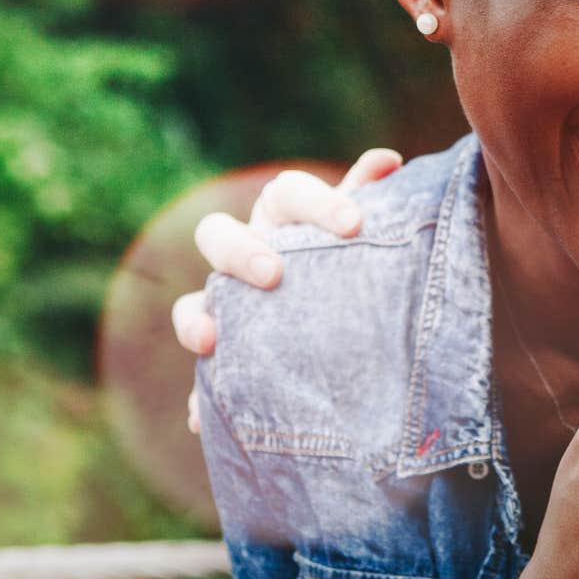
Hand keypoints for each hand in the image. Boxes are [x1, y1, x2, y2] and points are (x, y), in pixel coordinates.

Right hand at [176, 149, 402, 431]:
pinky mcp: (224, 357)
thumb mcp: (364, 236)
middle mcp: (245, 253)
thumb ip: (369, 197)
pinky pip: (200, 378)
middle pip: (217, 234)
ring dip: (194, 319)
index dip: (317, 202)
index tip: (354, 225)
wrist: (348, 327)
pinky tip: (198, 418)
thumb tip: (388, 159)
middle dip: (241, 251)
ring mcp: (226, 304)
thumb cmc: (354, 262)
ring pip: (190, 304)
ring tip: (210, 341)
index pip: (288, 193)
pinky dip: (198, 399)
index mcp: (283, 215)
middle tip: (273, 274)